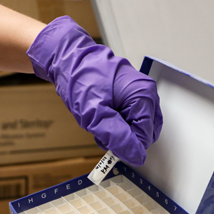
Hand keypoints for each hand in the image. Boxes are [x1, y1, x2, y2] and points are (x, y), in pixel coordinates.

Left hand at [27, 16, 161, 166]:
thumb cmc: (79, 78)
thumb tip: (137, 156)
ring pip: (137, 126)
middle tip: (101, 132)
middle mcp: (146, 92)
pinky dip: (117, 122)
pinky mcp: (131, 93)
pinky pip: (130, 116)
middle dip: (123, 137)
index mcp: (143, 96)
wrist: (66, 57)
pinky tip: (102, 116)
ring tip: (99, 121)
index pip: (146, 136)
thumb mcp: (95, 114)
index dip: (127, 145)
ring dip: (119, 131)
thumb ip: (117, 138)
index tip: (107, 144)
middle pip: (144, 131)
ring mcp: (140, 91)